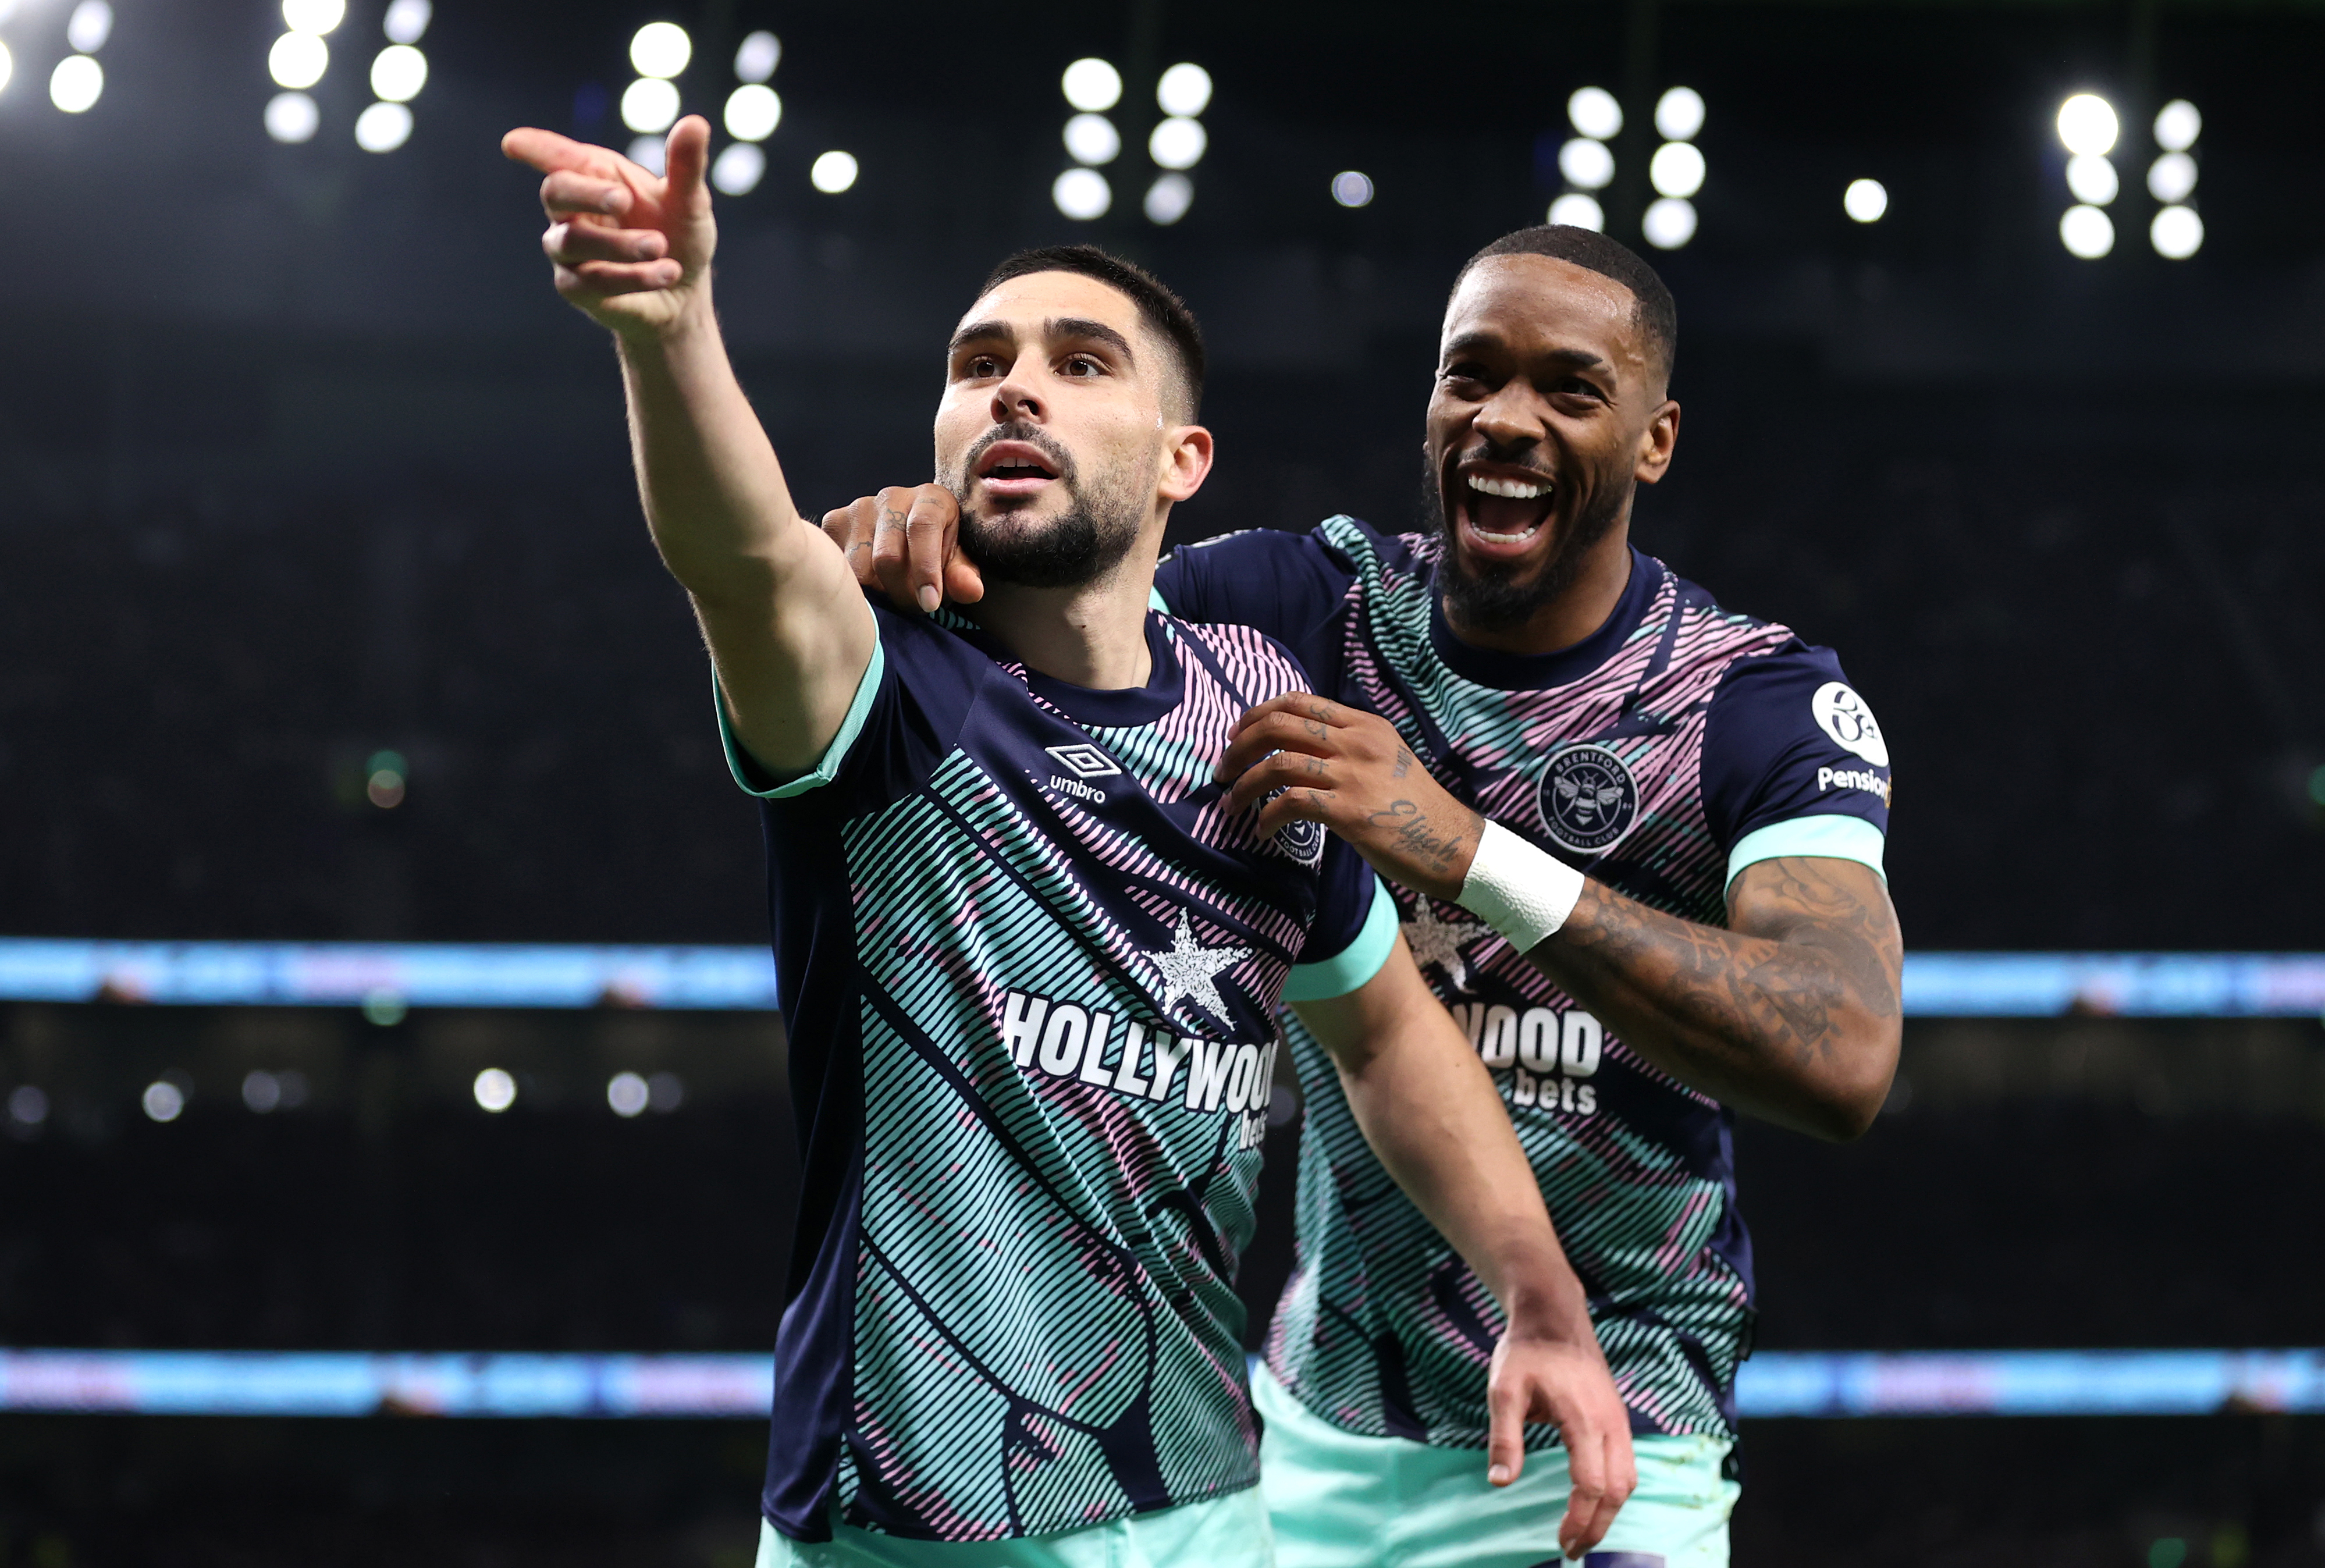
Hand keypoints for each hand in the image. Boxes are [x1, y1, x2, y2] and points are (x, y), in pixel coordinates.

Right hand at [501, 117, 715, 337]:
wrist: (685, 293)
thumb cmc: (680, 236)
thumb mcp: (690, 201)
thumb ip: (686, 166)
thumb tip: (696, 124)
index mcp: (595, 176)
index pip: (557, 157)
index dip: (535, 149)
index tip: (513, 143)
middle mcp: (573, 210)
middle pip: (555, 192)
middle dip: (587, 194)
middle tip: (623, 199)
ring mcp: (568, 250)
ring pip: (572, 241)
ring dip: (620, 244)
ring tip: (660, 247)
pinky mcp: (575, 287)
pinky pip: (593, 281)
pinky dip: (634, 277)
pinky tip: (668, 273)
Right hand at [820, 482, 982, 612]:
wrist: (910, 542)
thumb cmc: (939, 555)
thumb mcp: (957, 566)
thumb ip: (963, 577)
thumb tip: (970, 590)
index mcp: (930, 499)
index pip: (922, 526)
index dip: (926, 568)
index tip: (930, 604)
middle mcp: (892, 496)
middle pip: (887, 555)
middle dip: (902, 592)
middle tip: (913, 608)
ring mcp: (859, 508)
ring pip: (859, 566)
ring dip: (877, 593)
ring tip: (894, 596)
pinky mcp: (835, 522)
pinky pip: (838, 565)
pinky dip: (853, 584)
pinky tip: (870, 585)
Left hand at [1216, 694, 1483, 901]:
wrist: (1452, 843)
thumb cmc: (1415, 808)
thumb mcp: (1386, 759)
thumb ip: (1348, 747)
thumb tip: (1297, 748)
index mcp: (1364, 725)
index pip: (1298, 702)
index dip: (1256, 715)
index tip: (1236, 736)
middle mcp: (1358, 741)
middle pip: (1279, 725)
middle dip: (1239, 746)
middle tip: (1222, 770)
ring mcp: (1354, 774)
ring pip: (1278, 764)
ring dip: (1243, 785)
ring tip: (1230, 804)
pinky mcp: (1349, 811)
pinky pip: (1290, 804)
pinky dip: (1266, 819)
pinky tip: (1261, 833)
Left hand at [1486, 1327, 1637, 1558]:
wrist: (1554, 1316)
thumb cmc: (1527, 1351)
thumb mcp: (1503, 1390)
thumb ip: (1504, 1437)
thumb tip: (1500, 1481)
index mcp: (1584, 1419)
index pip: (1592, 1484)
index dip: (1579, 1519)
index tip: (1561, 1541)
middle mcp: (1611, 1423)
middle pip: (1618, 1490)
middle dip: (1598, 1526)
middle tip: (1573, 1549)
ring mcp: (1618, 1420)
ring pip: (1629, 1479)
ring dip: (1610, 1511)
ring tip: (1584, 1532)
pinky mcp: (1617, 1417)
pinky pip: (1628, 1463)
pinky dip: (1616, 1490)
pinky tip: (1595, 1501)